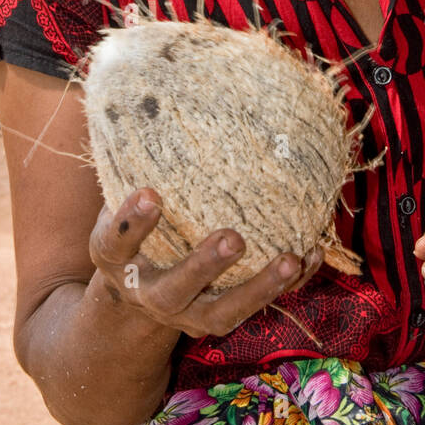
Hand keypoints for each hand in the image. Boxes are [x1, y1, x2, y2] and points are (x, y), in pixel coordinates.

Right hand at [89, 188, 323, 338]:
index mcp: (114, 260)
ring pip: (223, 312)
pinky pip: (257, 306)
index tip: (151, 193)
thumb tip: (150, 107)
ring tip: (290, 259)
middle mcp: (149, 294)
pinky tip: (311, 255)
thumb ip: (128, 170)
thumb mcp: (115, 206)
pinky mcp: (218, 317)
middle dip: (205, 265)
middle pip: (175, 289)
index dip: (131, 221)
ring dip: (259, 287)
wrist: (135, 294)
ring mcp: (186, 313)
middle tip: (234, 238)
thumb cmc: (132, 230)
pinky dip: (288, 286)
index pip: (116, 241)